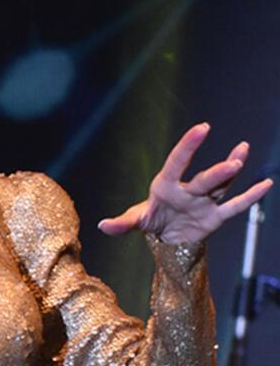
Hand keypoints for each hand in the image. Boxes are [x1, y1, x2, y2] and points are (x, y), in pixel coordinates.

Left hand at [98, 123, 273, 243]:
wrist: (166, 237)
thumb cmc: (150, 220)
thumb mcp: (135, 221)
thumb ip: (121, 224)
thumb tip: (102, 226)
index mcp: (166, 185)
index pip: (177, 162)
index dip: (189, 146)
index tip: (202, 128)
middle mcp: (188, 189)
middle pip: (205, 179)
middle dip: (219, 172)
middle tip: (235, 160)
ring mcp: (204, 202)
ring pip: (221, 186)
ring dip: (233, 174)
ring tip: (244, 154)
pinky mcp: (215, 217)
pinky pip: (235, 206)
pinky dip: (250, 197)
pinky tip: (266, 184)